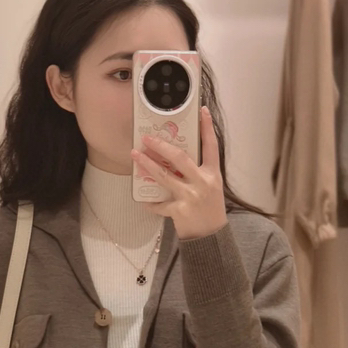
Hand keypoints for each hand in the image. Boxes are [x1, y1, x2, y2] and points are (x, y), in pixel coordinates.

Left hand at [131, 105, 227, 239]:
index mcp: (213, 174)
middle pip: (180, 158)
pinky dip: (151, 203)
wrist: (211, 236)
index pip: (211, 146)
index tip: (201, 111)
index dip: (207, 128)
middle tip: (147, 138)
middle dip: (161, 146)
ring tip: (135, 155)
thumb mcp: (211, 187)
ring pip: (164, 176)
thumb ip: (198, 172)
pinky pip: (160, 204)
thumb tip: (176, 156)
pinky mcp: (179, 210)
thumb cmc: (210, 209)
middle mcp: (203, 182)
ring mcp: (190, 196)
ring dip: (147, 165)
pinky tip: (143, 201)